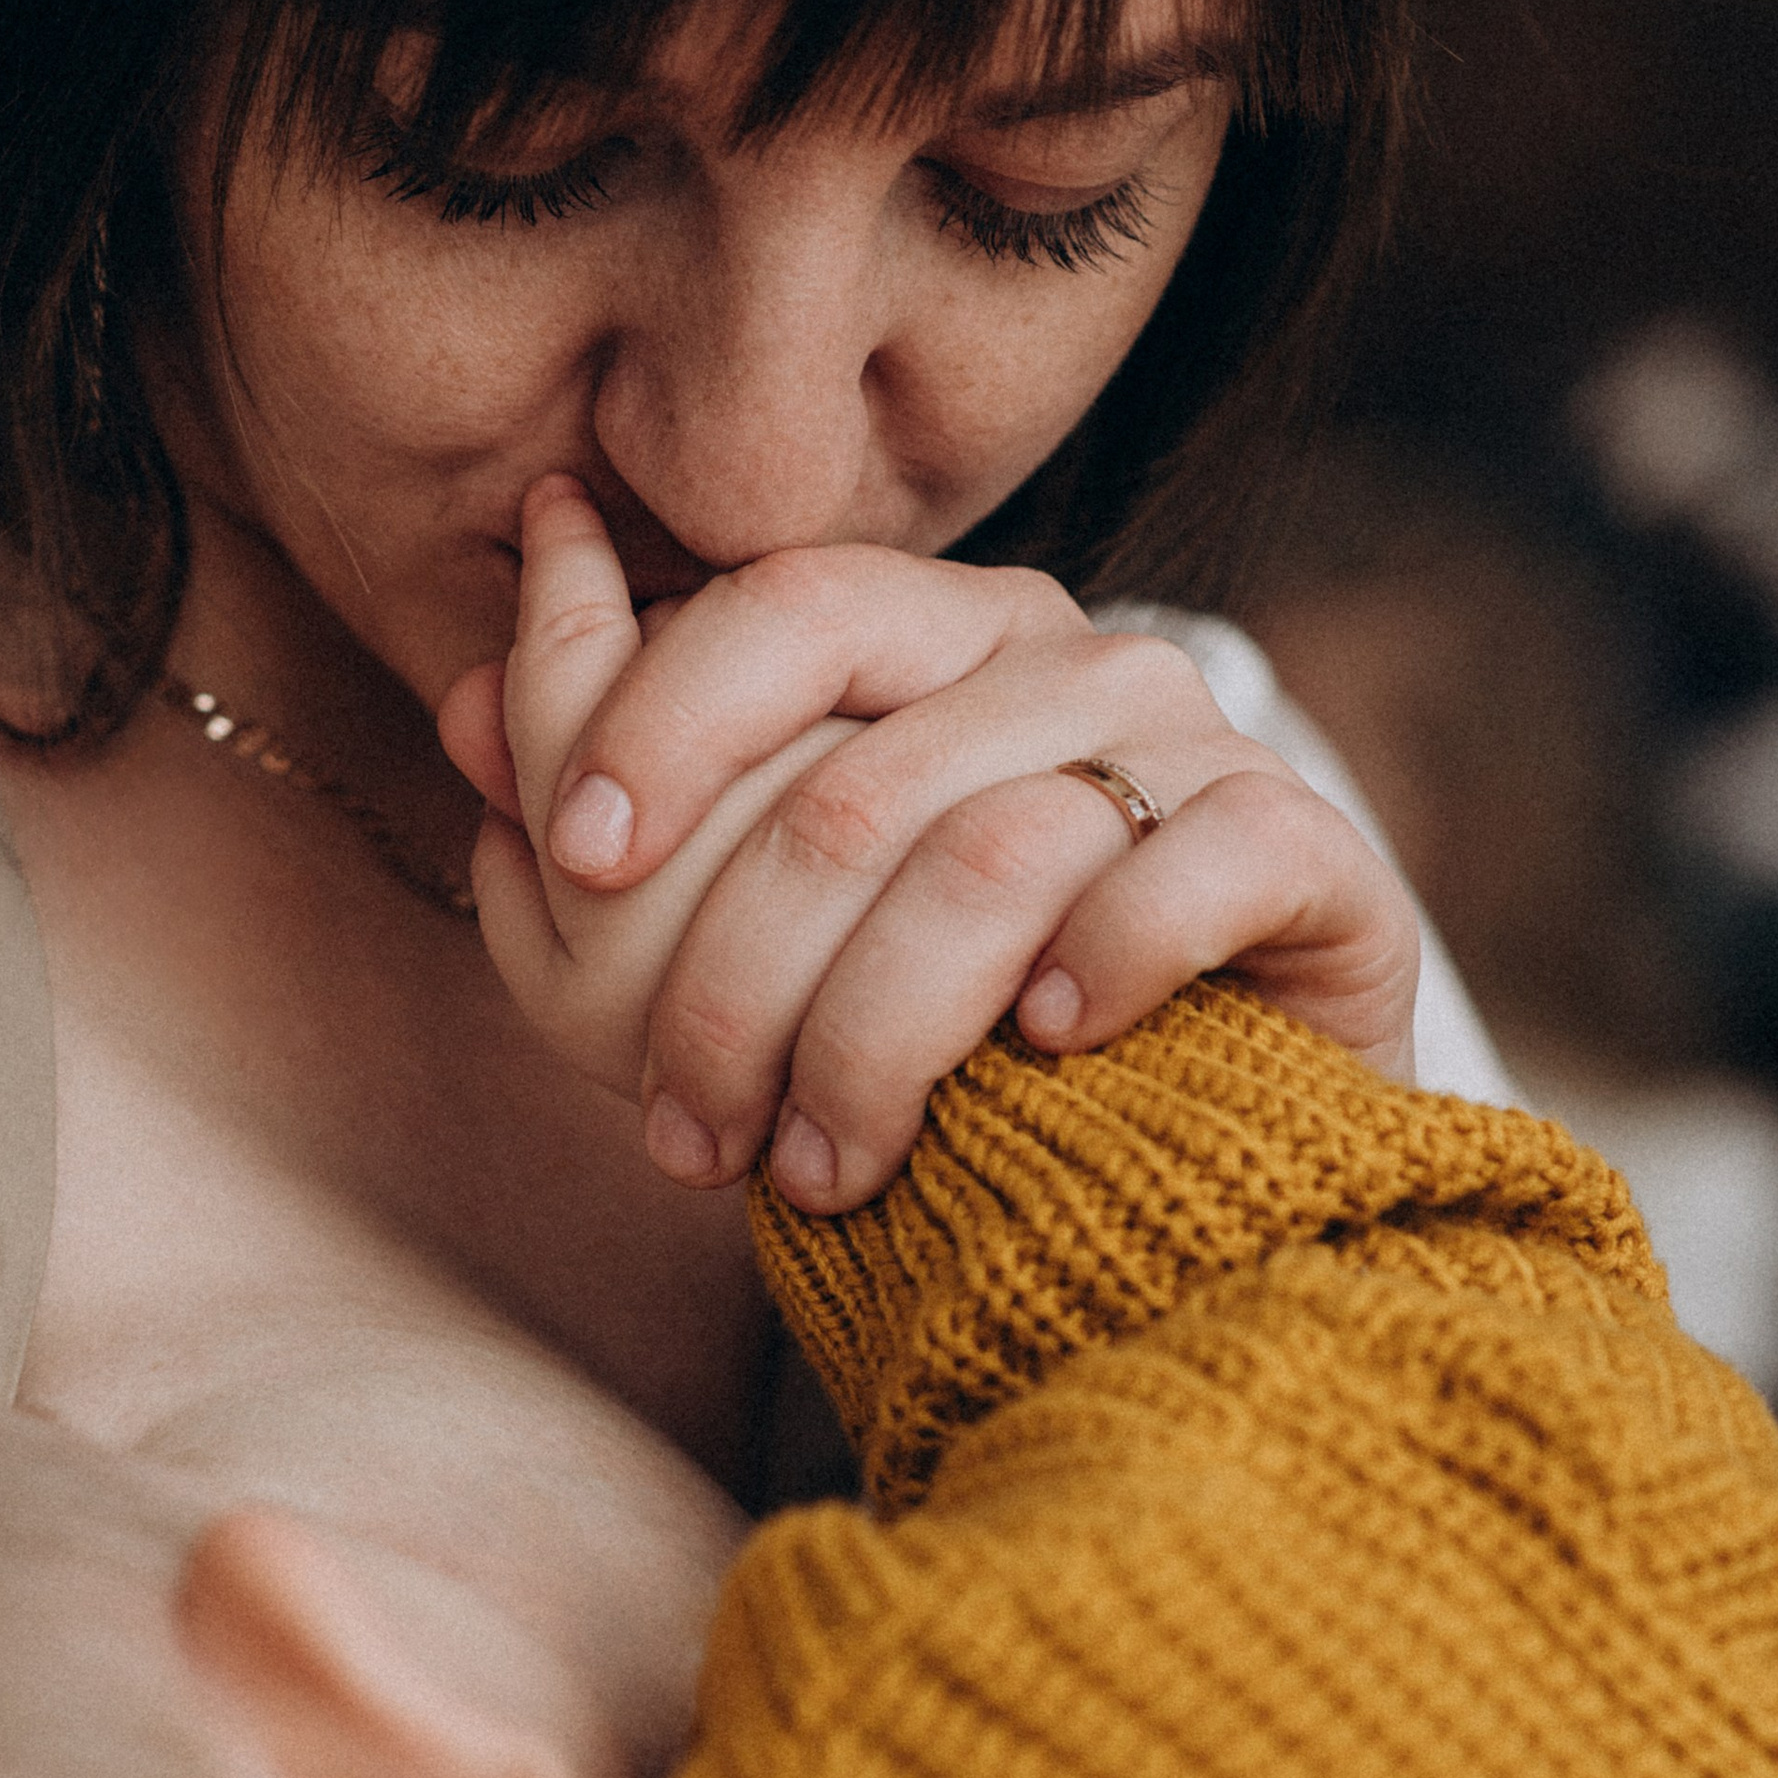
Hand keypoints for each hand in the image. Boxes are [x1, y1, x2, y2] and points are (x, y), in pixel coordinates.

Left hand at [440, 477, 1419, 1210]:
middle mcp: (1066, 653)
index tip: (574, 855)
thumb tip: (463, 703)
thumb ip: (603, 813)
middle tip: (688, 1135)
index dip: (658, 716)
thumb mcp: (732, 934)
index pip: (780, 607)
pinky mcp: (1314, 847)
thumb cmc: (934, 1032)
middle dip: (736, 980)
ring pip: (992, 853)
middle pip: (856, 775)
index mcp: (929, 630)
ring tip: (825, 1170)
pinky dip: (1101, 968)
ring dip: (875, 1042)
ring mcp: (1197, 742)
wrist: (1188, 1157)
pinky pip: (1186, 873)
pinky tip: (1046, 1054)